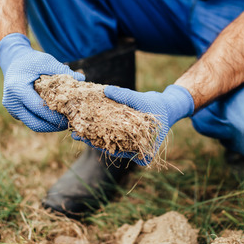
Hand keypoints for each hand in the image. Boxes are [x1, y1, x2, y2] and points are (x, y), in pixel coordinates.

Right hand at [0, 33, 84, 131]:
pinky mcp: (15, 112)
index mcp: (17, 89)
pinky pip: (32, 121)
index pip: (39, 109)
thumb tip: (81, 79)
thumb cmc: (31, 60)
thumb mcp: (45, 61)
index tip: (71, 115)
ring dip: (50, 126)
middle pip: (35, 124)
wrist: (13, 61)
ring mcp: (12, 109)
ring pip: (34, 125)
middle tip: (69, 123)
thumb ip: (61, 70)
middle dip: (54, 126)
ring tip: (65, 121)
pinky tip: (56, 117)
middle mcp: (12, 102)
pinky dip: (44, 121)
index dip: (56, 115)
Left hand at [75, 84, 194, 165]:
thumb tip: (106, 89)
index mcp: (142, 154)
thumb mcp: (142, 100)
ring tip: (76, 130)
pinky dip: (100, 130)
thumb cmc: (158, 105)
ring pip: (109, 143)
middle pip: (110, 148)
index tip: (85, 139)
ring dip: (93, 136)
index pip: (117, 151)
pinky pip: (111, 136)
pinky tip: (86, 124)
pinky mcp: (126, 139)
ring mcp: (131, 147)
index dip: (99, 145)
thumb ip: (124, 96)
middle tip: (75, 134)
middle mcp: (135, 154)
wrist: (168, 106)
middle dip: (92, 140)